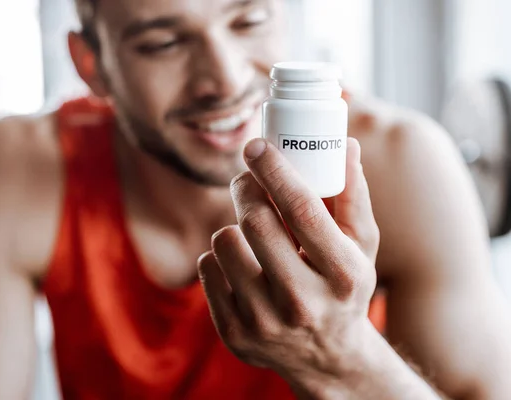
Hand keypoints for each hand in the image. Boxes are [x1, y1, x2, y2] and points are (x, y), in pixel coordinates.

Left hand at [198, 138, 380, 394]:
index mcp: (343, 275)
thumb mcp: (361, 247)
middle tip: (247, 181)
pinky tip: (240, 264)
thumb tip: (344, 143)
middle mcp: (303, 303)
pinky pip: (207, 267)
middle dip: (246, 189)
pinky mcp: (233, 334)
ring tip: (250, 233)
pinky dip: (219, 256)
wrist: (328, 358)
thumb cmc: (344, 288)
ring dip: (233, 226)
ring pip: (224, 241)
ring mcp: (264, 323)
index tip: (257, 145)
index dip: (276, 170)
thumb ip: (353, 195)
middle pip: (256, 222)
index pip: (303, 210)